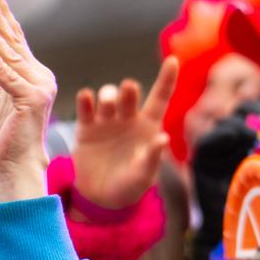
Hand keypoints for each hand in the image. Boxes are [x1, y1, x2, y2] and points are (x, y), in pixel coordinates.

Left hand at [0, 0, 56, 204]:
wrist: (14, 166)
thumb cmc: (2, 138)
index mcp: (30, 75)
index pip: (15, 39)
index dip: (2, 16)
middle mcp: (39, 77)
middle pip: (14, 40)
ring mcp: (38, 88)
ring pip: (10, 56)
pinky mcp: (32, 101)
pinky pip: (8, 78)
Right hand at [71, 58, 176, 213]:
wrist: (100, 199)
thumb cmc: (129, 187)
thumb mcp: (143, 177)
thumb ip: (152, 158)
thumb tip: (163, 138)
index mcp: (148, 126)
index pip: (159, 98)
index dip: (166, 79)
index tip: (173, 60)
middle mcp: (128, 118)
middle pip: (129, 95)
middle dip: (128, 90)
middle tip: (128, 89)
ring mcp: (106, 121)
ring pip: (107, 97)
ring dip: (108, 96)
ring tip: (106, 103)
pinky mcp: (86, 129)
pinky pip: (86, 109)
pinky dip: (85, 101)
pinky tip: (86, 97)